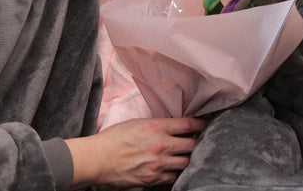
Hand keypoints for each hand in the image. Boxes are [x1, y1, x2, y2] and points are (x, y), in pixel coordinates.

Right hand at [66, 116, 206, 187]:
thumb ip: (156, 124)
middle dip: (194, 143)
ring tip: (183, 156)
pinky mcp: (152, 178)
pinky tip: (171, 169)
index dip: (200, 124)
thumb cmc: (113, 139)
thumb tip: (170, 126)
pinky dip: (174, 173)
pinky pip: (172, 177)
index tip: (204, 124)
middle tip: (193, 142)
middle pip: (191, 144)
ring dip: (186, 159)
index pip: (188, 124)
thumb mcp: (136, 123)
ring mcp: (158, 164)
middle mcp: (162, 145)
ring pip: (185, 162)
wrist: (98, 159)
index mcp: (157, 127)